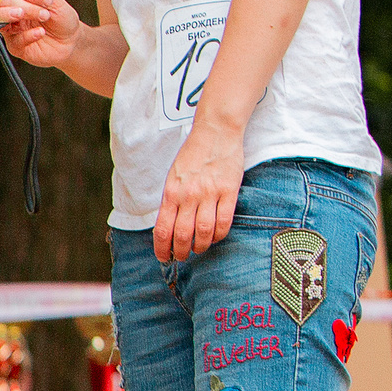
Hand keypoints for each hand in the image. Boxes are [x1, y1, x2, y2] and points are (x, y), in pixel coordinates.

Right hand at [0, 0, 80, 69]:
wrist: (72, 42)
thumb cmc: (63, 20)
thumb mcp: (54, 1)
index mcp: (22, 0)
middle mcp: (13, 13)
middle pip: (5, 2)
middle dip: (27, 5)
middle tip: (45, 13)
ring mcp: (12, 30)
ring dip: (17, 15)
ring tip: (38, 17)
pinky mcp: (16, 47)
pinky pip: (13, 40)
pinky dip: (27, 35)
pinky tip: (41, 32)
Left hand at [155, 116, 242, 260]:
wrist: (214, 133)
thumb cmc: (192, 155)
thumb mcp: (173, 177)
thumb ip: (171, 200)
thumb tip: (168, 226)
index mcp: (171, 193)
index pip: (163, 229)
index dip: (162, 248)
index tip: (164, 257)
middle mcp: (188, 196)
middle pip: (182, 235)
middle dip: (181, 251)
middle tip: (183, 256)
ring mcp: (209, 194)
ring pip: (203, 232)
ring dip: (201, 246)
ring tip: (199, 249)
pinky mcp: (229, 191)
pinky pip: (224, 221)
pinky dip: (219, 234)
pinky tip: (215, 237)